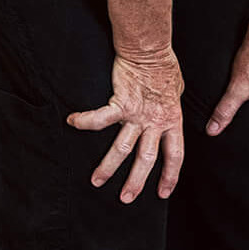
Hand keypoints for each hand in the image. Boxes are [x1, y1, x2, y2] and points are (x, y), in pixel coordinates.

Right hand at [68, 48, 186, 202]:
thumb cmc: (164, 69)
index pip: (175, 154)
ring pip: (123, 147)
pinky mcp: (121, 103)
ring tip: (96, 181)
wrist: (151, 50)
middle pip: (147, 158)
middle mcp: (155, 122)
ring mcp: (138, 114)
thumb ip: (170, 109)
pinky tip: (72, 122)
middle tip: (126, 199)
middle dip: (136, 181)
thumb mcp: (176, 93)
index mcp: (172, 120)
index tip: (163, 193)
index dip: (170, 175)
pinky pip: (101, 118)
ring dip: (109, 167)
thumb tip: (167, 117)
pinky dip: (86, 121)